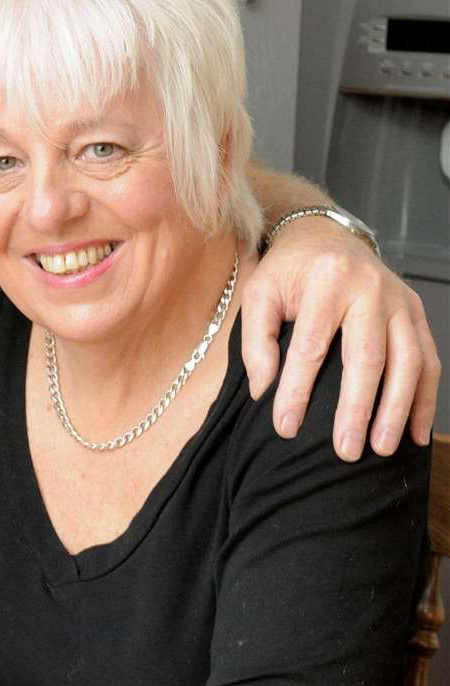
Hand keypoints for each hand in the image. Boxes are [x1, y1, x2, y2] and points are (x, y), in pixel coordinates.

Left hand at [241, 222, 439, 460]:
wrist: (325, 234)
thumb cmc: (287, 270)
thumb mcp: (259, 293)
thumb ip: (256, 340)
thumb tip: (264, 391)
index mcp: (326, 280)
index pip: (311, 346)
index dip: (297, 391)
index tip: (285, 428)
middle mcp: (369, 288)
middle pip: (367, 357)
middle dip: (357, 409)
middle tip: (345, 451)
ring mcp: (399, 299)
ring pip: (408, 360)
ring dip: (397, 410)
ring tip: (382, 448)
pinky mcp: (415, 311)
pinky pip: (428, 358)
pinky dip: (425, 398)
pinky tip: (415, 432)